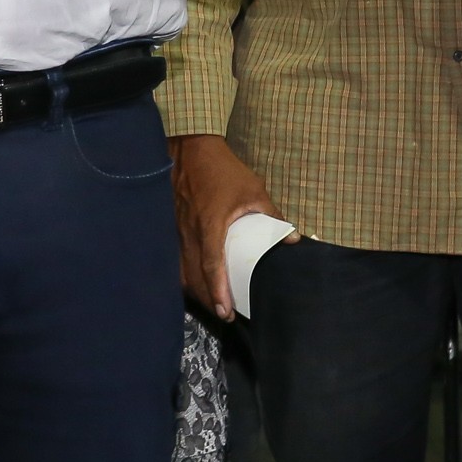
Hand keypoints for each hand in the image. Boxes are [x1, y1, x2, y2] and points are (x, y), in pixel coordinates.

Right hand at [173, 135, 286, 319]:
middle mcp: (189, 232)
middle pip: (194, 275)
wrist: (191, 148)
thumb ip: (273, 216)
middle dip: (207, 299)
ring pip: (180, 268)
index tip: (225, 311)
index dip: (218, 291)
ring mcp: (175, 229)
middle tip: (222, 314)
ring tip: (208, 301)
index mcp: (210, 226)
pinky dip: (182, 273)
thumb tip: (292, 239)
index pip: (212, 266)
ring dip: (193, 289)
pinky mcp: (169, 224)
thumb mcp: (254, 190)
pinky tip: (190, 280)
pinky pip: (173, 256)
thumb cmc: (223, 170)